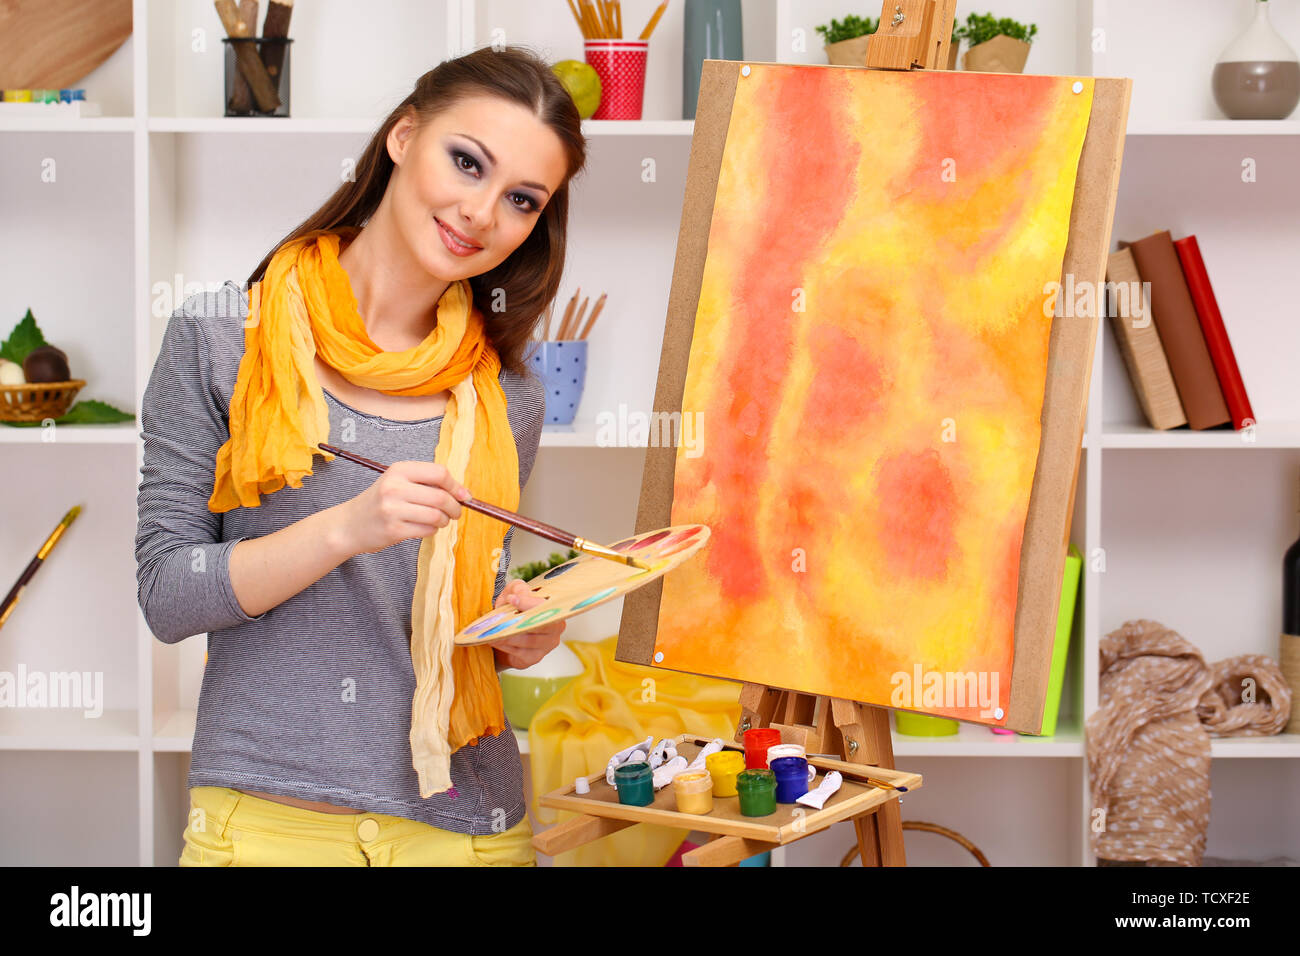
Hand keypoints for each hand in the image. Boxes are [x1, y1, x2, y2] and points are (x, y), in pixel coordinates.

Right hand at [329, 460, 469, 556]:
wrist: (350, 524)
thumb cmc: (381, 502)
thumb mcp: (399, 482)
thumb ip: (428, 483)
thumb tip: (465, 494)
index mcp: (399, 470)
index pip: (439, 473)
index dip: (456, 486)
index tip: (463, 495)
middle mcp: (394, 487)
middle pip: (440, 496)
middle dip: (455, 507)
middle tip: (455, 513)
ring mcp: (392, 510)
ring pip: (436, 515)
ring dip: (444, 521)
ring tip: (440, 521)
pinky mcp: (393, 530)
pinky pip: (427, 530)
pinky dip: (433, 530)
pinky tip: (426, 527)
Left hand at [491, 578, 565, 671]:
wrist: (508, 629)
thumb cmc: (514, 608)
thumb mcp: (514, 592)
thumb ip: (518, 589)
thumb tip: (518, 595)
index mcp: (553, 608)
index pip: (546, 606)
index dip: (529, 603)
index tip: (512, 599)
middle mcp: (555, 628)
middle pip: (540, 626)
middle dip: (518, 621)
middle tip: (499, 618)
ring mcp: (547, 645)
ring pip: (528, 640)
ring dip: (508, 635)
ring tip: (492, 630)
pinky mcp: (534, 658)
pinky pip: (520, 653)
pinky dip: (505, 646)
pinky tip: (494, 640)